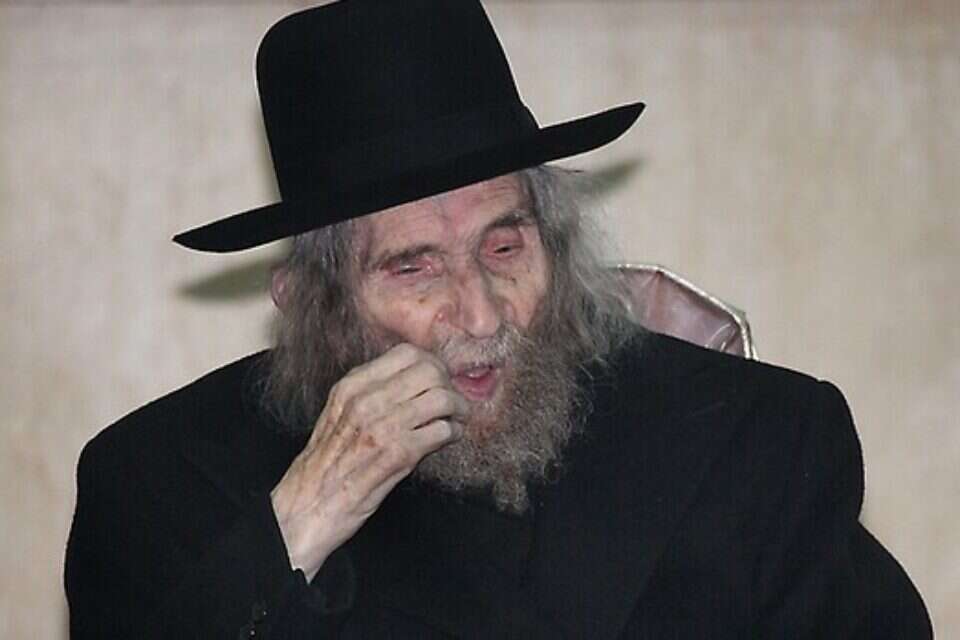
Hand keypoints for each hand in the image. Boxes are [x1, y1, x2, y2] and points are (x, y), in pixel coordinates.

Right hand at [270, 343, 466, 580]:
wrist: (310, 504)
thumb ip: (373, 392)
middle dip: (449, 385)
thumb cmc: (328, 463)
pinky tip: (449, 439)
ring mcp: (383, 426)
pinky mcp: (398, 454)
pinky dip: (453, 433)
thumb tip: (416, 379)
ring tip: (457, 420)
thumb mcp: (341, 412)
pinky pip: (442, 431)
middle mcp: (367, 400)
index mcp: (352, 386)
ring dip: (457, 410)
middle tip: (453, 402)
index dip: (431, 364)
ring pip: (441, 398)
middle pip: (429, 371)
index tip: (438, 379)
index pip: (407, 353)